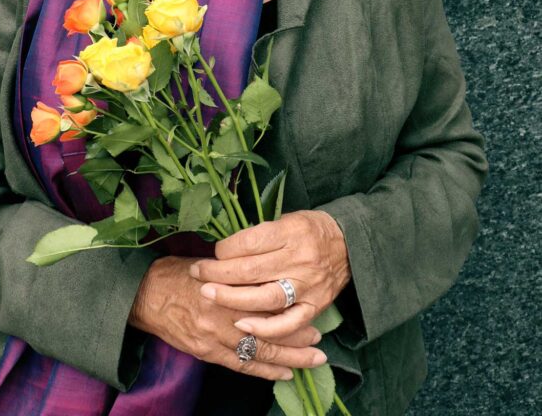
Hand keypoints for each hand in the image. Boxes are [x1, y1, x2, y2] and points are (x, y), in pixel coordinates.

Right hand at [128, 254, 327, 380]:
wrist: (143, 296)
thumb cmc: (174, 273)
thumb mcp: (206, 264)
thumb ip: (233, 273)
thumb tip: (260, 270)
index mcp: (225, 289)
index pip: (265, 301)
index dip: (290, 309)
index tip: (309, 309)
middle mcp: (222, 315)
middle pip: (268, 330)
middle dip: (296, 338)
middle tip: (319, 342)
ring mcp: (214, 337)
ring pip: (259, 351)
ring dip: (288, 358)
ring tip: (311, 360)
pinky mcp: (206, 352)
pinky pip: (241, 365)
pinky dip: (263, 370)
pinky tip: (283, 374)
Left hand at [187, 211, 350, 340]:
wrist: (350, 243)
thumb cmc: (309, 228)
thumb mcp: (285, 219)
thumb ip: (259, 236)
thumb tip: (224, 250)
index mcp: (290, 232)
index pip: (249, 243)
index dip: (225, 250)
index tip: (213, 253)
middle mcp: (299, 259)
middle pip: (250, 270)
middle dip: (218, 273)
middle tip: (197, 274)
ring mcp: (307, 285)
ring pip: (265, 298)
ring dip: (232, 299)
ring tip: (209, 295)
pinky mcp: (314, 306)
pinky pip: (288, 323)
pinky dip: (265, 328)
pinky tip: (242, 327)